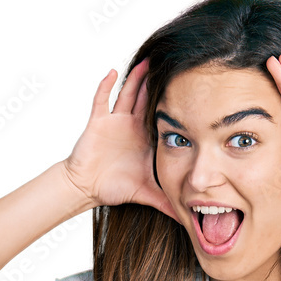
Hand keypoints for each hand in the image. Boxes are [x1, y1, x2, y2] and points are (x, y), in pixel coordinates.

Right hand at [62, 58, 179, 221]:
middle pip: (148, 99)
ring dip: (136, 78)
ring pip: (128, 94)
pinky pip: (102, 100)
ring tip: (148, 60)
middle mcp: (132, 126)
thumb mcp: (147, 194)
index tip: (193, 91)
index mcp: (145, 139)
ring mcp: (115, 121)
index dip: (175, 105)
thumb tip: (188, 221)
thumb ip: (167, 203)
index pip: (162, 117)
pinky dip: (106, 85)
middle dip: (159, 83)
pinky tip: (113, 72)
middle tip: (174, 64)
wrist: (86, 187)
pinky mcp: (98, 122)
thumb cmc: (115, 187)